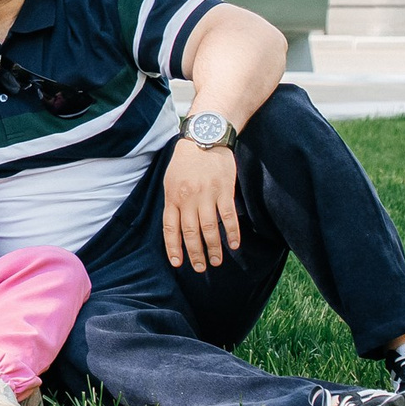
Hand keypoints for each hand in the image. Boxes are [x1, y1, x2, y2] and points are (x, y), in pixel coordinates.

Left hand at [161, 139, 241, 272]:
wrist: (205, 136)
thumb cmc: (186, 160)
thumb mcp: (170, 180)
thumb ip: (173, 202)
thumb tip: (175, 226)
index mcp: (172, 197)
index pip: (170, 228)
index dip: (173, 248)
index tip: (177, 263)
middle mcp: (188, 199)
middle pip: (190, 232)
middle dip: (195, 254)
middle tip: (200, 268)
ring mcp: (207, 195)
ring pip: (209, 228)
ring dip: (213, 248)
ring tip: (217, 262)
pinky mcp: (224, 190)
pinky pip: (228, 216)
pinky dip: (232, 232)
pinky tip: (234, 244)